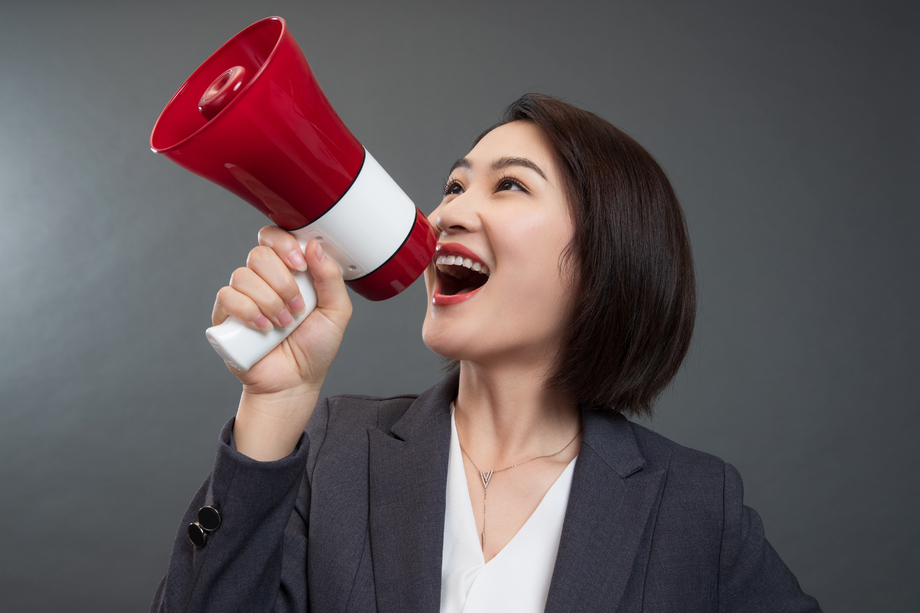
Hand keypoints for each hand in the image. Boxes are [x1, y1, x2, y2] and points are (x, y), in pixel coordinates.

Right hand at [211, 226, 352, 458]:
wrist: (295, 383)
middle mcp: (264, 280)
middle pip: (259, 254)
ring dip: (269, 301)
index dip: (285, 244)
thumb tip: (314, 246)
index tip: (300, 265)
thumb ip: (331, 277)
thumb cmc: (315, 348)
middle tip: (298, 307)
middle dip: (283, 282)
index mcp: (289, 272)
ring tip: (284, 324)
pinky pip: (227, 297)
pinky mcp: (226, 316)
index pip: (275, 237)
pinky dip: (248, 311)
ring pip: (244, 275)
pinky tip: (263, 328)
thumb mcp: (337, 312)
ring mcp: (243, 296)